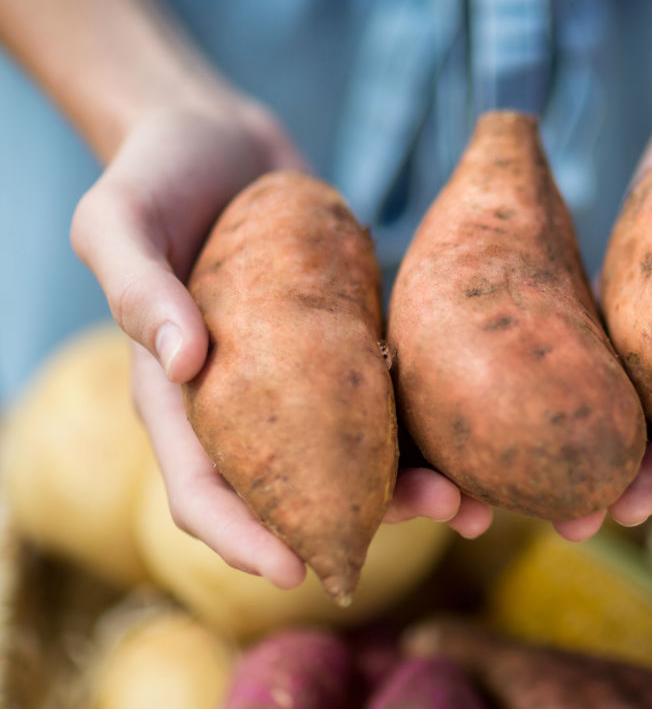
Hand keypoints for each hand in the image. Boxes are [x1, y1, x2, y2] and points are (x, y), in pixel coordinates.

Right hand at [74, 98, 498, 585]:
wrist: (219, 137)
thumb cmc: (155, 174)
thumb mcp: (118, 219)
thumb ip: (136, 286)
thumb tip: (183, 362)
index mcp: (178, 395)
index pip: (201, 491)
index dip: (242, 539)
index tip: (295, 571)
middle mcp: (243, 402)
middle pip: (296, 490)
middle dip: (363, 520)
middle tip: (436, 515)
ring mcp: (301, 377)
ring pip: (355, 457)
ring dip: (414, 485)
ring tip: (473, 499)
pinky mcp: (345, 342)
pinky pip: (387, 398)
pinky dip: (426, 427)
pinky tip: (475, 436)